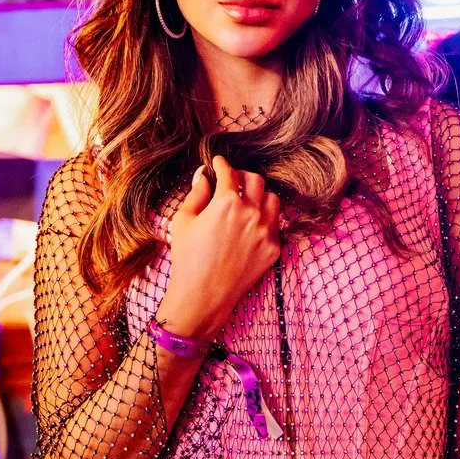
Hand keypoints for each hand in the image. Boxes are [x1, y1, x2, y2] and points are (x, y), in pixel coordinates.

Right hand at [159, 156, 282, 337]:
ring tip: (247, 202)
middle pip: (256, 180)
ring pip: (272, 199)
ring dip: (260, 196)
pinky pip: (276, 224)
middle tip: (233, 181)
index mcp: (226, 202)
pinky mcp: (274, 248)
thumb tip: (204, 175)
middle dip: (242, 176)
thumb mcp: (183, 220)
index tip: (218, 163)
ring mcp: (266, 231)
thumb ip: (196, 193)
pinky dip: (265, 219)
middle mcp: (251, 213)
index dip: (221, 164)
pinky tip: (252, 225)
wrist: (203, 295)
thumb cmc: (187, 258)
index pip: (228, 171)